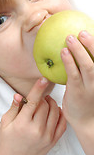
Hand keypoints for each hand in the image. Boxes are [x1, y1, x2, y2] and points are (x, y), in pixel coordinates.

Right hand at [0, 78, 65, 154]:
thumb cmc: (7, 140)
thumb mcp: (5, 122)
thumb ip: (14, 108)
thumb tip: (18, 95)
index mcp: (23, 123)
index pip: (33, 101)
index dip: (38, 88)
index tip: (43, 79)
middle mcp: (36, 130)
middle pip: (45, 105)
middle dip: (42, 97)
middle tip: (38, 98)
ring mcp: (46, 136)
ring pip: (55, 112)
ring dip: (51, 103)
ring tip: (45, 103)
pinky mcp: (52, 141)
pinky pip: (62, 124)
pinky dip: (60, 114)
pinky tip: (54, 111)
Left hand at [61, 31, 93, 154]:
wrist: (86, 122)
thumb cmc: (85, 99)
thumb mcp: (89, 83)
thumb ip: (84, 70)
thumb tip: (73, 53)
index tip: (91, 33)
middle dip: (91, 44)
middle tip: (82, 32)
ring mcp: (89, 87)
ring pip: (87, 65)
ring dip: (79, 50)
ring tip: (70, 38)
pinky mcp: (77, 92)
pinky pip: (73, 74)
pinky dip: (69, 62)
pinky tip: (63, 52)